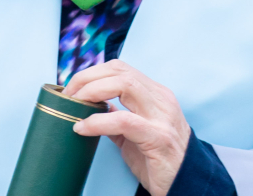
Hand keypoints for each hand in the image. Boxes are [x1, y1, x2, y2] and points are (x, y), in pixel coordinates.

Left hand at [62, 60, 190, 195]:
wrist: (185, 184)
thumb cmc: (160, 161)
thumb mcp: (138, 133)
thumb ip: (119, 118)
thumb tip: (94, 108)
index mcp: (156, 95)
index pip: (121, 69)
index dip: (93, 73)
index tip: (72, 87)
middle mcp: (161, 99)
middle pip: (120, 71)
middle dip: (88, 78)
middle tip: (67, 95)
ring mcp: (162, 116)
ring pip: (124, 85)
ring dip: (92, 92)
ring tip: (74, 106)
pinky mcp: (158, 137)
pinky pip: (123, 121)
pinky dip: (98, 121)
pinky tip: (83, 128)